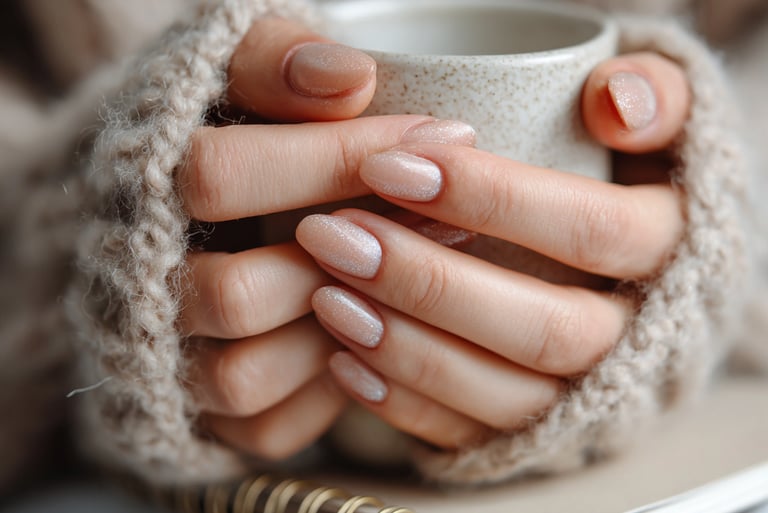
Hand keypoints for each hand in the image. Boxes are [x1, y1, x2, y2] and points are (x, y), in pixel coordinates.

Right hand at [177, 18, 475, 459]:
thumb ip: (276, 61)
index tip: (437, 135)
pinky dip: (331, 388)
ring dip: (345, 329)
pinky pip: (266, 428)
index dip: (337, 158)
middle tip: (448, 219)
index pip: (218, 177)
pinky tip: (373, 328)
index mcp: (133, 188)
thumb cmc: (208, 137)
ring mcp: (163, 360)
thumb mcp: (229, 75)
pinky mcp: (200, 416)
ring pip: (246, 375)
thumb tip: (350, 77)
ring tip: (413, 273)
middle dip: (356, 256)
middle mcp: (135, 285)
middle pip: (237, 294)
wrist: (151, 219)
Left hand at [296, 53, 691, 448]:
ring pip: (509, 396)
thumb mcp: (663, 126)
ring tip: (327, 298)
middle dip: (433, 285)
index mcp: (673, 253)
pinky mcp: (540, 431)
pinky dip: (409, 405)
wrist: (643, 277)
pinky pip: (478, 437)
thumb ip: (655, 96)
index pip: (591, 230)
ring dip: (410, 350)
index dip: (495, 199)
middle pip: (546, 328)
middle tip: (336, 238)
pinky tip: (344, 363)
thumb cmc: (631, 184)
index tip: (391, 165)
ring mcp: (590, 397)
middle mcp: (639, 338)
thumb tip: (615, 101)